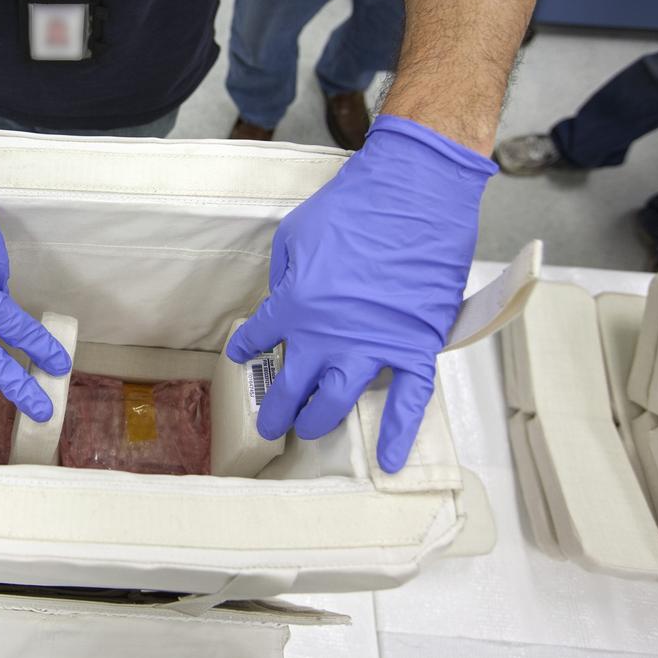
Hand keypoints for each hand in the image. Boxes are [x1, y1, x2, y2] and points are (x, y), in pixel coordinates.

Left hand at [226, 115, 496, 471]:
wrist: (413, 196)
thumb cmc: (352, 207)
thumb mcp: (296, 234)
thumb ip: (285, 273)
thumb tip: (284, 297)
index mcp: (295, 306)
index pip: (260, 337)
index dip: (247, 348)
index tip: (242, 356)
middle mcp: (328, 337)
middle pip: (294, 387)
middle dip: (277, 409)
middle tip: (270, 423)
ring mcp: (372, 347)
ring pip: (338, 402)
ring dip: (318, 420)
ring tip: (307, 430)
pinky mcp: (415, 346)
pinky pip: (409, 401)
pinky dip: (400, 434)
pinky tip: (390, 462)